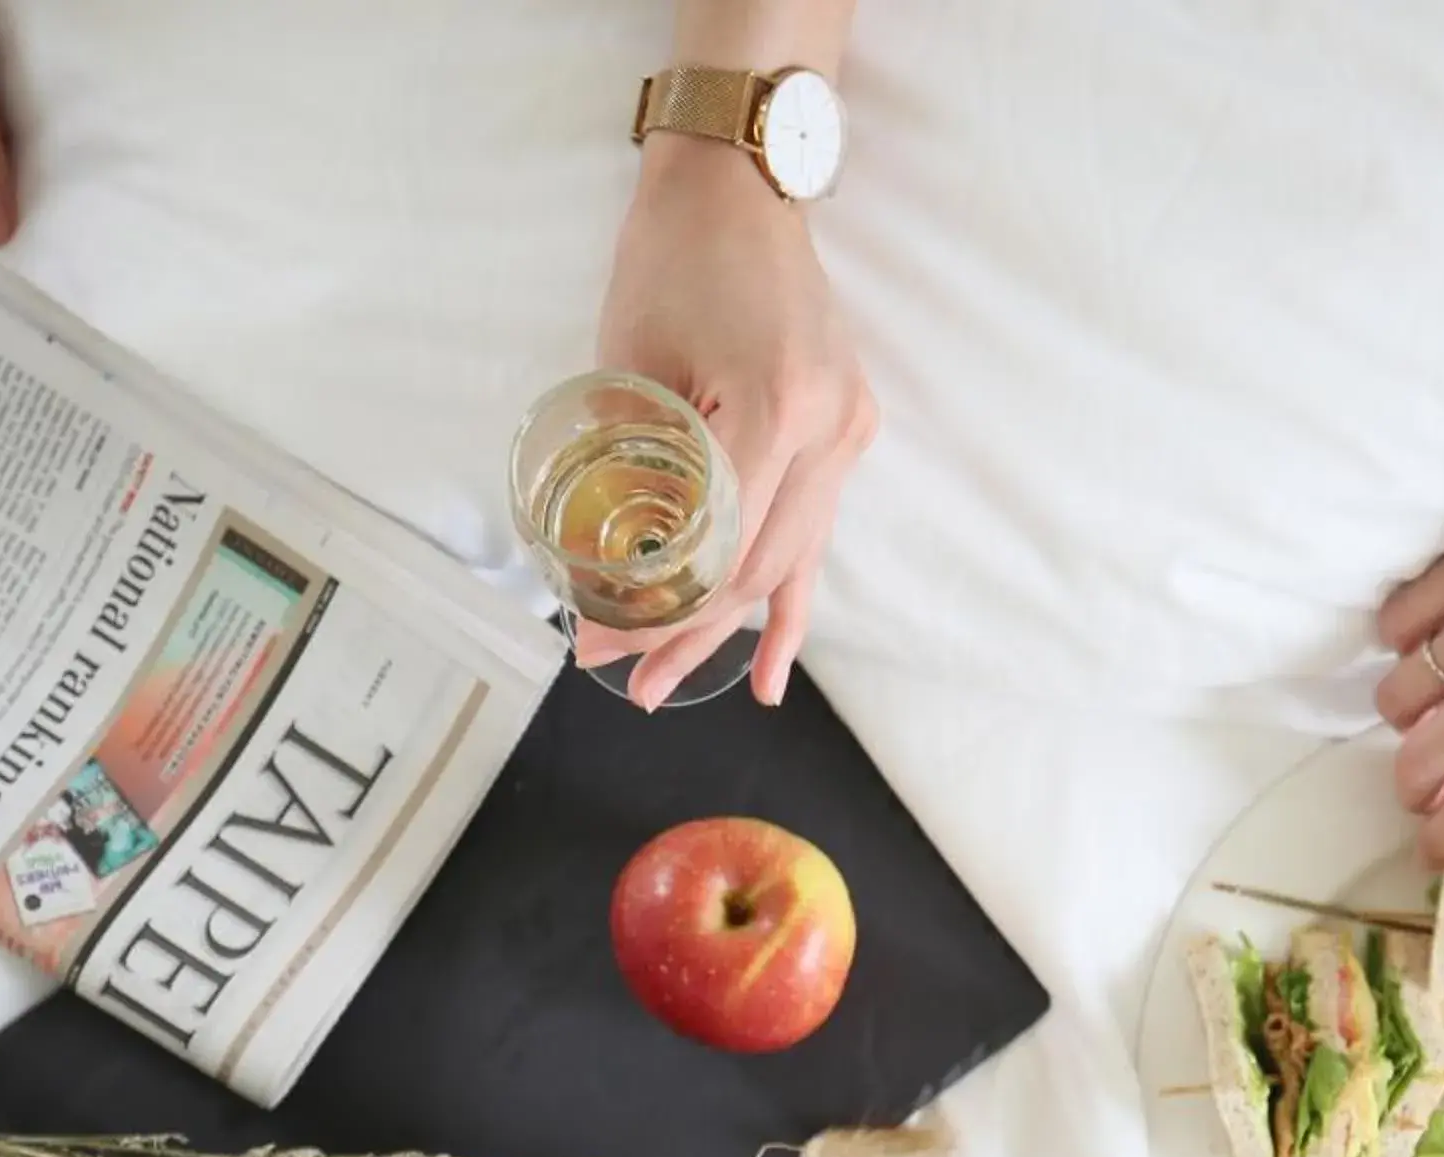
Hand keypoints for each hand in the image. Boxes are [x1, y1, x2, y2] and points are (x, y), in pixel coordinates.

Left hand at [574, 138, 876, 708]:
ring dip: (725, 632)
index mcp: (775, 408)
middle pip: (754, 570)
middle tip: (625, 680)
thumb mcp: (627, 360)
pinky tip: (771, 673)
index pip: (713, 548)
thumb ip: (625, 463)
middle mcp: (828, 431)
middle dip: (683, 633)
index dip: (653, 610)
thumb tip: (599, 562)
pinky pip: (813, 536)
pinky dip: (787, 605)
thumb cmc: (675, 254)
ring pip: (786, 563)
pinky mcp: (849, 431)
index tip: (593, 639)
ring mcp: (849, 434)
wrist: (744, 184)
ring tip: (669, 686)